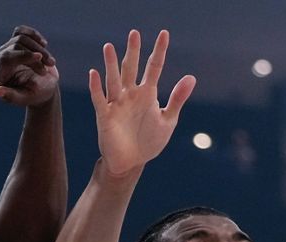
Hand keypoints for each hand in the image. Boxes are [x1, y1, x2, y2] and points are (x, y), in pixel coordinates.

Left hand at [0, 26, 59, 106]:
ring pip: (21, 38)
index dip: (24, 55)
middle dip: (35, 55)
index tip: (40, 57)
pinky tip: (43, 43)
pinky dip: (33, 35)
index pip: (6, 57)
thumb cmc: (34, 96)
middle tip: (50, 65)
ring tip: (50, 62)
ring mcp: (6, 50)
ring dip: (40, 49)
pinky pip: (21, 31)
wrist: (44, 89)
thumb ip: (10, 96)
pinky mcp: (14, 42)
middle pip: (15, 46)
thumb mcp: (23, 98)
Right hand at [90, 29, 195, 177]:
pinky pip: (100, 99)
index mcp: (147, 94)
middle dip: (133, 52)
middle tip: (134, 33)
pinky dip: (96, 87)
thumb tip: (191, 77)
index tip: (164, 34)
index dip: (159, 51)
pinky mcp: (105, 116)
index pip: (154, 67)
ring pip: (113, 80)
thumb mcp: (168, 120)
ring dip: (111, 65)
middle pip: (131, 68)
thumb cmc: (149, 141)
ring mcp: (117, 104)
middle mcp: (130, 94)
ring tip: (109, 47)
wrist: (131, 163)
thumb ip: (177, 99)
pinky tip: (94, 73)